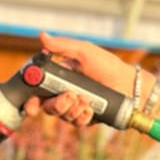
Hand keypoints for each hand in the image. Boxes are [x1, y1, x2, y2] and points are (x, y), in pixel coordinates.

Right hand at [23, 32, 143, 127]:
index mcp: (59, 78)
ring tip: (86, 100)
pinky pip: (76, 123)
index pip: (37, 91)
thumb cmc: (107, 65)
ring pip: (62, 116)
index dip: (30, 100)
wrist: (128, 84)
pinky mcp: (85, 117)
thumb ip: (62, 46)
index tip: (31, 107)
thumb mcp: (84, 51)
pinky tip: (91, 110)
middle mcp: (64, 93)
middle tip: (71, 96)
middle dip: (57, 105)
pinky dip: (82, 117)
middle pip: (48, 107)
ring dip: (72, 110)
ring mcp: (74, 106)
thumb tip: (42, 36)